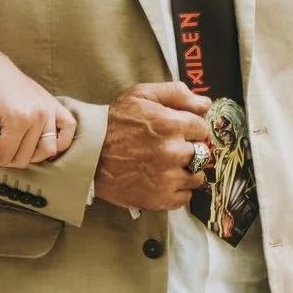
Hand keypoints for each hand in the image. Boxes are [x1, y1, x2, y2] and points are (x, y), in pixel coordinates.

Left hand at [0, 48, 78, 176]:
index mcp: (18, 117)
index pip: (6, 157)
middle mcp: (39, 114)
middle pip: (26, 157)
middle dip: (7, 157)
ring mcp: (49, 109)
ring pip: (47, 150)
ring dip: (30, 154)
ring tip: (14, 143)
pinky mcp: (54, 104)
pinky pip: (68, 129)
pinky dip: (59, 141)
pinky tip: (42, 142)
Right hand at [91, 81, 209, 211]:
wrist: (88, 153)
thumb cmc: (114, 122)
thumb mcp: (141, 95)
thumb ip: (176, 94)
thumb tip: (205, 104)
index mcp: (170, 124)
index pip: (202, 129)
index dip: (190, 129)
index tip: (178, 131)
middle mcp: (172, 152)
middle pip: (201, 153)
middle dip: (188, 149)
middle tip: (171, 148)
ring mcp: (167, 178)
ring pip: (196, 177)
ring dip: (187, 171)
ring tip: (168, 166)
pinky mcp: (159, 199)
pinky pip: (185, 197)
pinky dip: (178, 190)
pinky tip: (164, 180)